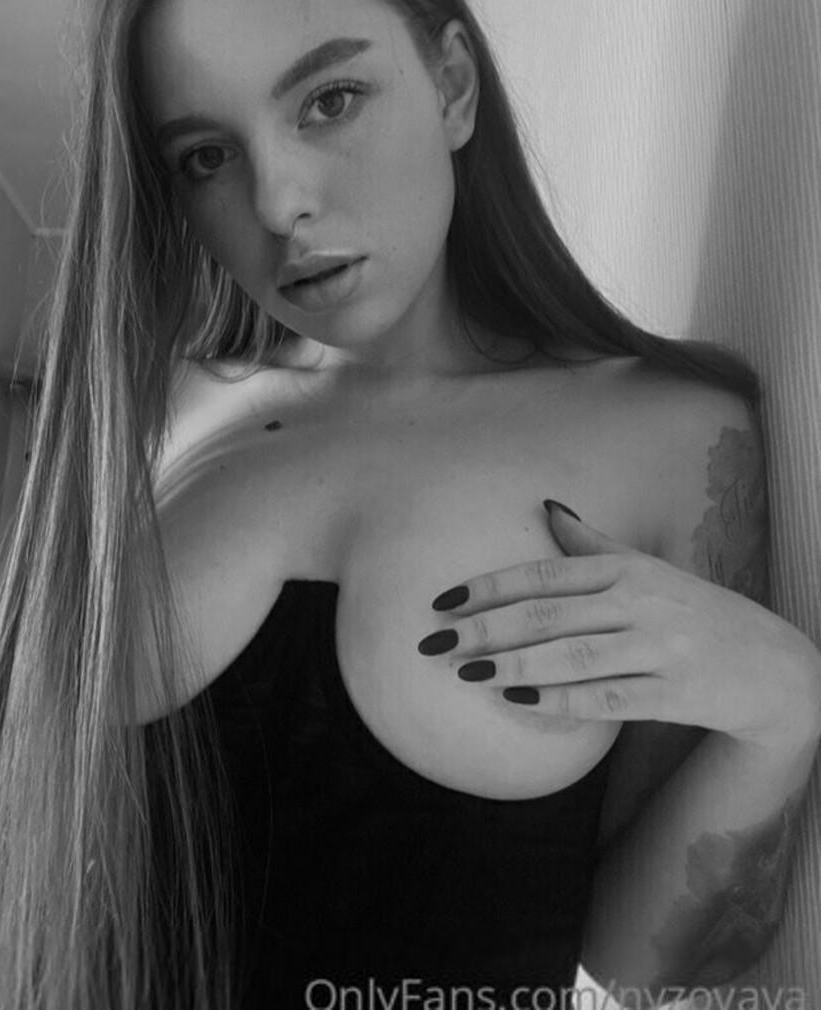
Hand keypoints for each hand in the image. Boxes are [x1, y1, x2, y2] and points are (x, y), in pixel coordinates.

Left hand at [416, 499, 820, 747]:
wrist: (772, 663)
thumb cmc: (692, 609)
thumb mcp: (644, 568)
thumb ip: (592, 544)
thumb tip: (546, 507)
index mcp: (625, 569)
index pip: (545, 573)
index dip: (490, 585)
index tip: (442, 600)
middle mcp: (640, 602)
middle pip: (549, 614)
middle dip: (485, 628)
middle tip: (434, 641)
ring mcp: (660, 648)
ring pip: (573, 656)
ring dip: (513, 664)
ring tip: (466, 672)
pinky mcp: (675, 694)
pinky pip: (608, 698)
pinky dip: (560, 699)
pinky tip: (518, 700)